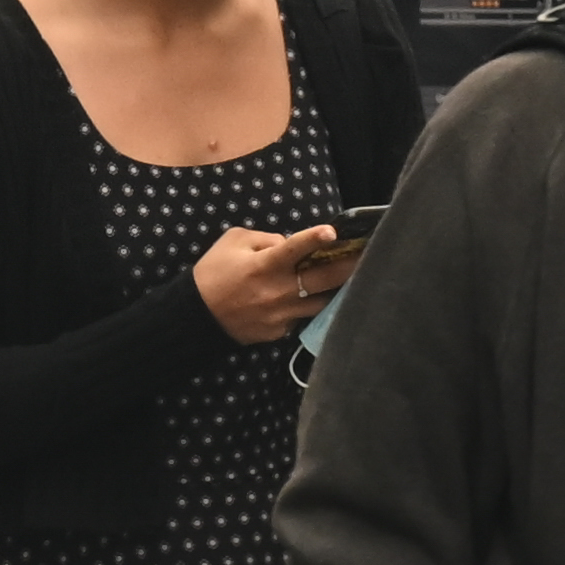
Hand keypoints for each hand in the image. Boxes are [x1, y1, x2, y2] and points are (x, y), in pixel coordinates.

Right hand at [190, 216, 363, 346]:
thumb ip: (266, 238)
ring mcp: (281, 315)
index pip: (293, 249)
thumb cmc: (213, 273)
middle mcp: (277, 291)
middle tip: (370, 254)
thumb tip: (290, 243)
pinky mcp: (279, 332)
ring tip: (352, 278)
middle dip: (351, 265)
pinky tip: (311, 299)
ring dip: (335, 290)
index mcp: (263, 266)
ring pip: (321, 301)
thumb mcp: (232, 243)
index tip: (334, 231)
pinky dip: (307, 306)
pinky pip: (302, 316)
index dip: (314, 238)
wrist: (194, 316)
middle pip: (325, 278)